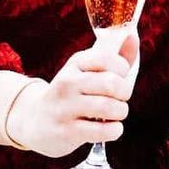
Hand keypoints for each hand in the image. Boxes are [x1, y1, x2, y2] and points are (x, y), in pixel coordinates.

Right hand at [7, 31, 138, 158]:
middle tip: (121, 98)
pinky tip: (110, 128)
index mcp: (75, 63)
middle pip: (111, 83)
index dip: (122, 69)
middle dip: (125, 92)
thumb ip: (115, 57)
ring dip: (121, 112)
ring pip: (108, 107)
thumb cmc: (73, 93)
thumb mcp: (88, 71)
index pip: (107, 58)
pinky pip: (103, 130)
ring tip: (116, 113)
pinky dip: (115, 130)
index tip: (120, 77)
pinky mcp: (67, 131)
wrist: (36, 120)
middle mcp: (67, 82)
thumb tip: (133, 36)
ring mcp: (65, 107)